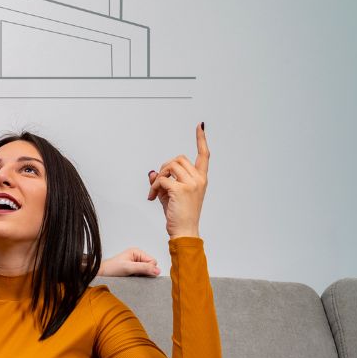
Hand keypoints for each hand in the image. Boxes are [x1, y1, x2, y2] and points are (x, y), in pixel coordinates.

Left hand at [99, 247, 160, 276]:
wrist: (101, 275)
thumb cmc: (111, 268)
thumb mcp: (128, 268)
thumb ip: (143, 268)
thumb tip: (157, 271)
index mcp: (137, 252)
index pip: (153, 261)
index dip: (148, 268)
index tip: (138, 271)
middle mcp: (137, 257)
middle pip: (151, 267)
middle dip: (144, 272)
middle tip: (133, 274)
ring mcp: (135, 264)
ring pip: (147, 272)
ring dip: (140, 275)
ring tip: (130, 275)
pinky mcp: (133, 270)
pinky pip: (142, 275)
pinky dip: (138, 278)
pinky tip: (130, 277)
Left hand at [148, 123, 209, 238]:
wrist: (184, 231)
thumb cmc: (179, 215)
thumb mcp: (170, 195)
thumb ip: (163, 181)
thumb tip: (152, 172)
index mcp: (201, 179)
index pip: (204, 155)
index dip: (201, 139)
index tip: (200, 126)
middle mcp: (199, 179)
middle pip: (178, 158)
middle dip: (165, 168)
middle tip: (159, 183)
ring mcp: (191, 184)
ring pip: (170, 166)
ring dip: (158, 177)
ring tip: (155, 192)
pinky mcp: (180, 189)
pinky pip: (161, 179)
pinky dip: (154, 187)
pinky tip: (153, 198)